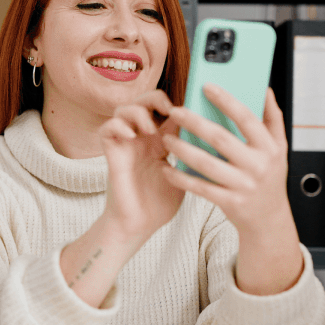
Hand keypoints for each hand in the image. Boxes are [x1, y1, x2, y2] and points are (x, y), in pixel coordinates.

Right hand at [96, 90, 185, 242]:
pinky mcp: (112, 154)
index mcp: (161, 142)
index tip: (192, 109)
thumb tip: (218, 143)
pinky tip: (132, 136)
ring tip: (150, 128)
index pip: (167, 110)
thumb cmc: (160, 205)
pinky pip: (107, 128)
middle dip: (156, 98)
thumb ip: (193, 157)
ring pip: (124, 110)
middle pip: (144, 101)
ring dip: (138, 112)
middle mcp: (142, 139)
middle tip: (169, 109)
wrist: (139, 226)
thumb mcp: (184, 176)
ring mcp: (126, 145)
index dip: (178, 103)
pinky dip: (118, 126)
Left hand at [161, 84, 302, 294]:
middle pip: (221, 139)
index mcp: (270, 148)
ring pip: (206, 163)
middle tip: (175, 111)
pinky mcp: (229, 202)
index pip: (247, 119)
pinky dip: (181, 178)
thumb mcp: (279, 147)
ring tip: (166, 139)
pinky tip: (167, 168)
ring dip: (183, 149)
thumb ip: (272, 118)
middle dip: (195, 122)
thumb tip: (265, 88)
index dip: (227, 101)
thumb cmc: (269, 176)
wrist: (269, 218)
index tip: (207, 87)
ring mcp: (243, 185)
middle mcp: (258, 166)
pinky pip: (200, 187)